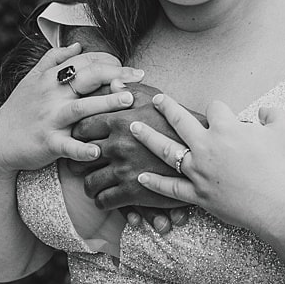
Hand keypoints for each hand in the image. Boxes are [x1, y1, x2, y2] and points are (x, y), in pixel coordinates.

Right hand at [0, 43, 144, 175]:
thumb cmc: (20, 110)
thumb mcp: (32, 80)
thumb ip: (54, 60)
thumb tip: (78, 46)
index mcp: (50, 78)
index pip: (84, 62)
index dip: (109, 62)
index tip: (130, 68)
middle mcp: (51, 95)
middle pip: (85, 78)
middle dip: (114, 75)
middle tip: (139, 77)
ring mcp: (49, 119)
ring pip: (80, 108)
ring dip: (105, 104)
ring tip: (129, 101)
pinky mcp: (47, 143)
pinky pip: (67, 146)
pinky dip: (81, 149)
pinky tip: (98, 151)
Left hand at [64, 82, 198, 218]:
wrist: (206, 154)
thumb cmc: (180, 123)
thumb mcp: (157, 100)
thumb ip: (131, 90)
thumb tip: (112, 83)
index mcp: (119, 120)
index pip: (81, 128)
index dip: (78, 135)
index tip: (83, 140)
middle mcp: (117, 145)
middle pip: (80, 156)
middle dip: (79, 162)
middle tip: (84, 164)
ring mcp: (123, 170)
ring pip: (90, 183)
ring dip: (90, 184)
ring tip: (96, 183)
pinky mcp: (132, 193)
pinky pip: (104, 201)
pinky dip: (103, 200)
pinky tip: (108, 197)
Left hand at [131, 94, 284, 233]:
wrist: (278, 205)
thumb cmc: (284, 167)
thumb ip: (274, 114)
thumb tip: (264, 112)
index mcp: (226, 128)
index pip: (215, 108)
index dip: (219, 109)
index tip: (222, 113)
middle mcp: (206, 146)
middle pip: (180, 120)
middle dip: (167, 108)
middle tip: (157, 101)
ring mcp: (198, 171)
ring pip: (166, 150)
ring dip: (148, 137)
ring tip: (133, 128)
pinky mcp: (197, 194)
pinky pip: (170, 187)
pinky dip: (155, 182)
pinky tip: (140, 176)